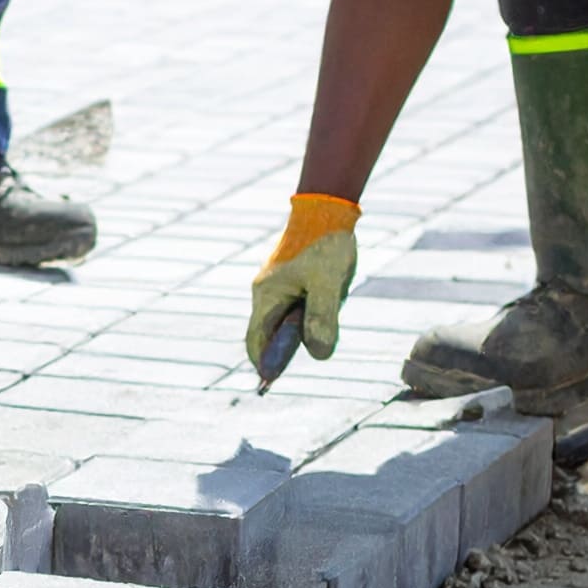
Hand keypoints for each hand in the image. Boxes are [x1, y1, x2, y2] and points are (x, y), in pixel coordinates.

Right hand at [245, 194, 360, 369]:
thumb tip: (319, 353)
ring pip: (287, 319)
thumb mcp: (328, 285)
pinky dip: (311, 310)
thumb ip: (323, 319)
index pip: (255, 342)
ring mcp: (276, 284)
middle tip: (319, 339)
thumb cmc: (326, 244)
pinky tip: (331, 290)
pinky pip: (297, 304)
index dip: (263, 364)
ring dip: (306, 323)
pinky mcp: (290, 277)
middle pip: (271, 333)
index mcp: (267, 297)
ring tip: (331, 298)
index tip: (272, 381)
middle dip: (292, 343)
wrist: (327, 206)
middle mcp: (266, 292)